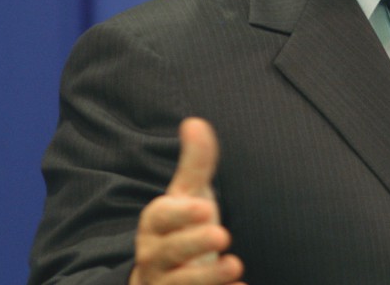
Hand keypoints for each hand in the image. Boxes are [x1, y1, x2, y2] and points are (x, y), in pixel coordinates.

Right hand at [130, 118, 244, 284]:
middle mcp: (153, 256)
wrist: (165, 277)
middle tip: (223, 234)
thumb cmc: (181, 228)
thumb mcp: (189, 196)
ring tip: (236, 265)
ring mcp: (164, 283)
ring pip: (177, 284)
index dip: (181, 214)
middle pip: (168, 251)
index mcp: (155, 225)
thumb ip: (195, 164)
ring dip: (207, 277)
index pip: (160, 217)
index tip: (205, 208)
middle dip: (193, 243)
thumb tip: (194, 121)